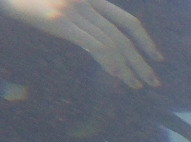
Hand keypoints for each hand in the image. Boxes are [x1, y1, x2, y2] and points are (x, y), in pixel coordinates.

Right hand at [0, 0, 160, 88]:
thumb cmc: (33, 0)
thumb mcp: (66, 6)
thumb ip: (86, 19)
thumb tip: (104, 45)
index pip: (127, 21)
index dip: (145, 41)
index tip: (157, 58)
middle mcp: (87, 2)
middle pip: (124, 36)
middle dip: (142, 61)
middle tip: (155, 81)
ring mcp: (75, 11)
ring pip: (112, 43)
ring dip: (128, 67)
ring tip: (137, 84)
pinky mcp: (60, 21)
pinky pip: (94, 45)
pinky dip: (109, 62)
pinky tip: (118, 76)